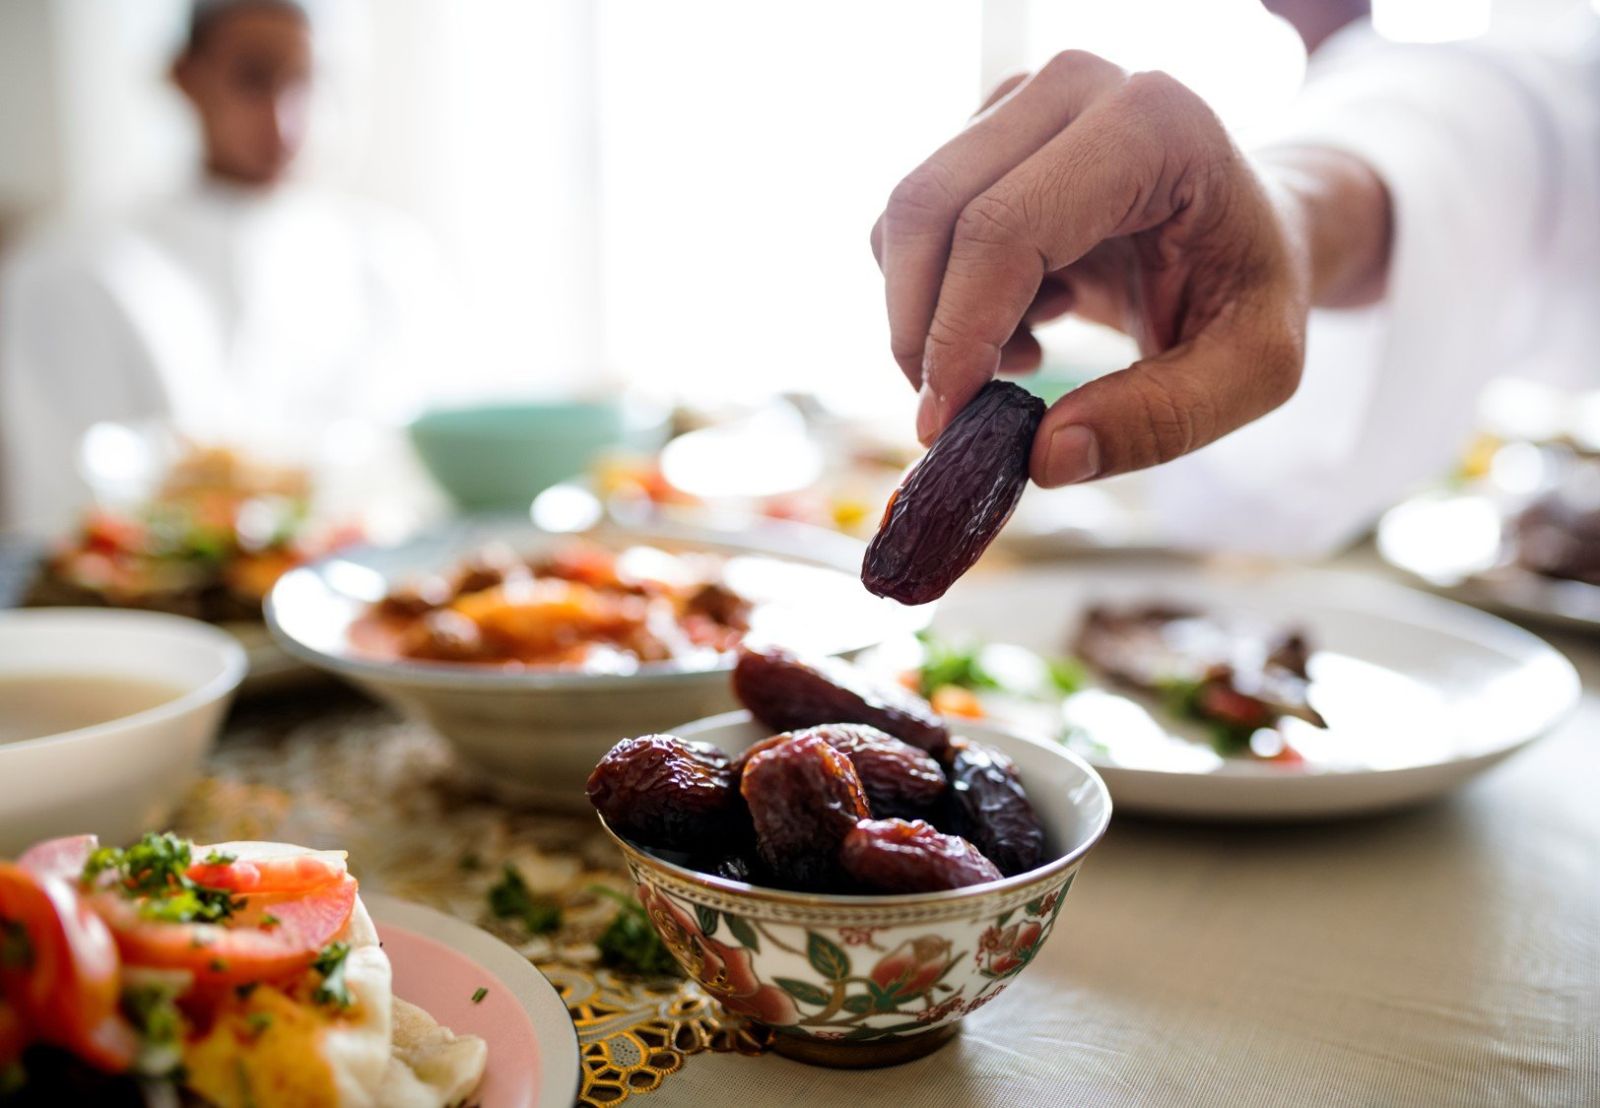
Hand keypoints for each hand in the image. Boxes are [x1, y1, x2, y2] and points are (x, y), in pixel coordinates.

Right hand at [870, 52, 1315, 485]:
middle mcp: (1077, 87)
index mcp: (1154, 125)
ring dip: (931, 316)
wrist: (1252, 233)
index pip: (1006, 227)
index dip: (960, 333)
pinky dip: (940, 297)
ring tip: (1023, 357)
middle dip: (920, 331)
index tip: (947, 425)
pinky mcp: (987, 128)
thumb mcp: (1253, 373)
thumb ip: (1161, 420)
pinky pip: (913, 226)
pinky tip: (1021, 321)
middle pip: (930, 209)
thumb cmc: (1254, 292)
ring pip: (907, 219)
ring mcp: (1023, 99)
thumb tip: (1043, 458)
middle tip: (955, 415)